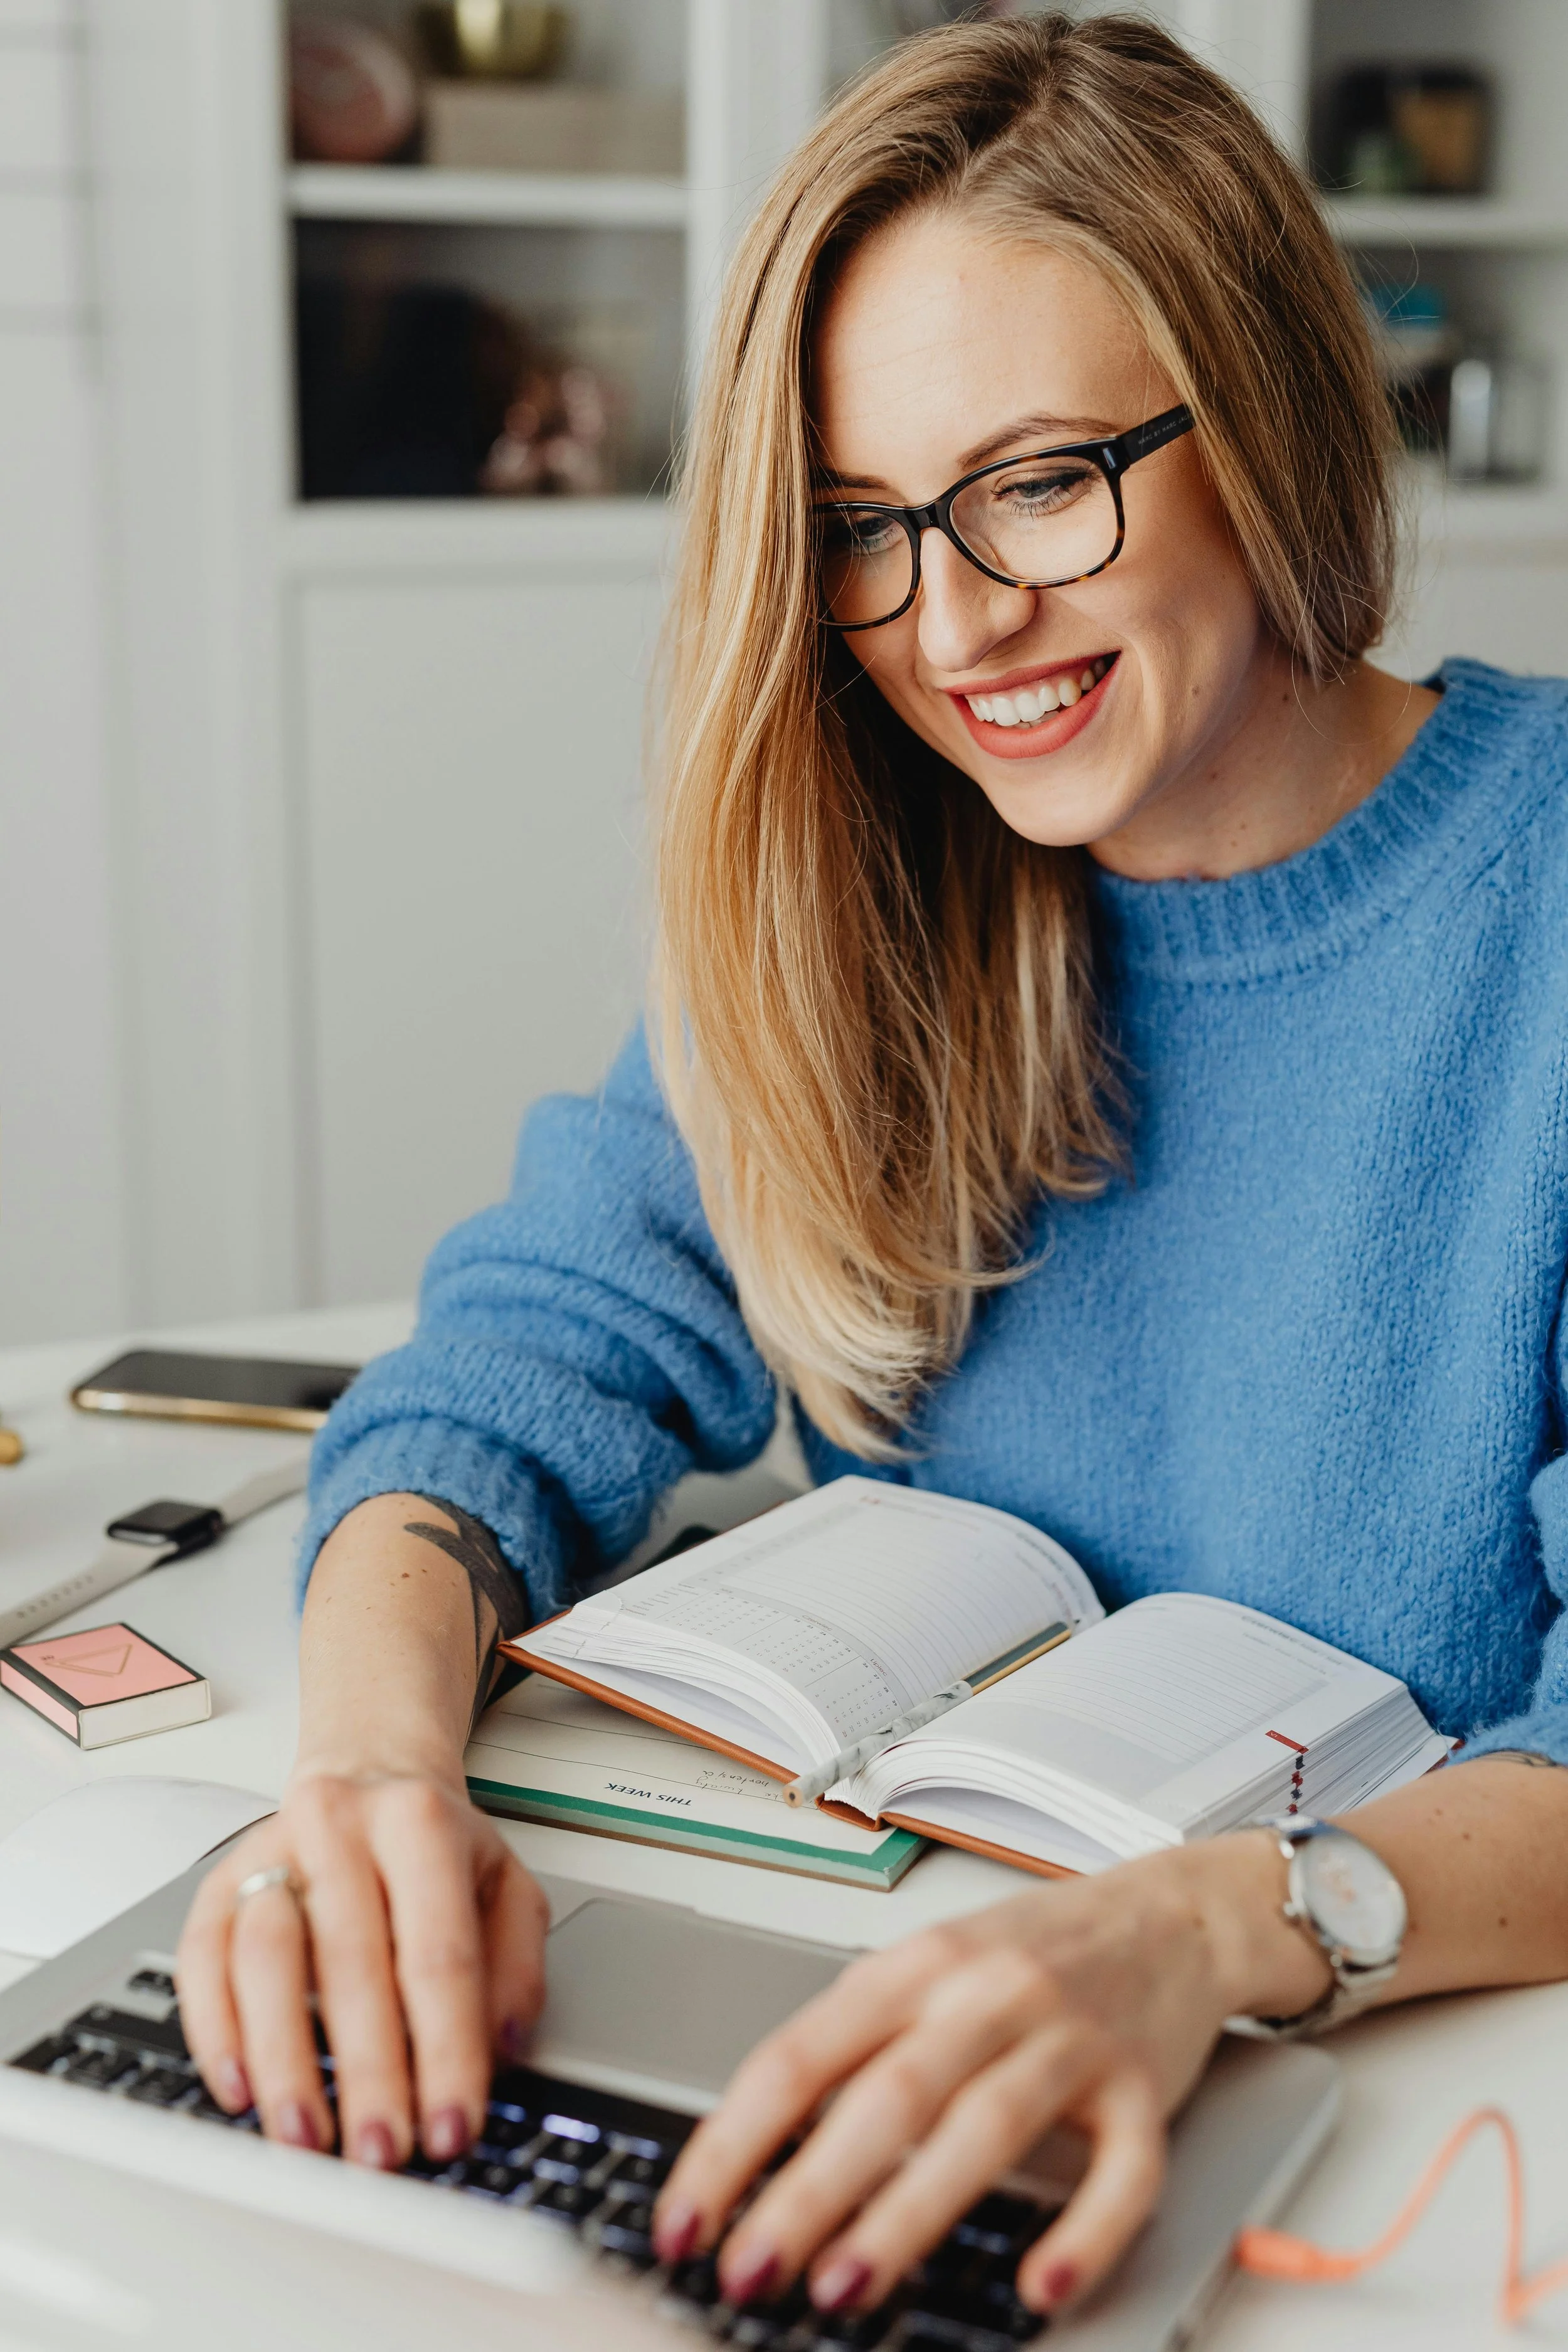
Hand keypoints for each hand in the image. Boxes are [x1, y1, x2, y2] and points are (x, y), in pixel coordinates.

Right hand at [176, 1769, 548, 2167]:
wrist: (367, 1766)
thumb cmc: (435, 1844)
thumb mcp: (506, 1883)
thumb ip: (516, 1965)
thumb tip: (500, 2049)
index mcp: (420, 1824)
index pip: (438, 1954)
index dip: (447, 2051)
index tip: (452, 2127)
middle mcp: (340, 1827)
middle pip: (351, 1963)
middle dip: (368, 2074)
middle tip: (380, 2153)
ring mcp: (270, 1850)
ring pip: (265, 1959)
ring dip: (283, 2062)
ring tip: (307, 2138)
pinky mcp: (218, 1880)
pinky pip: (201, 1960)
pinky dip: (215, 2032)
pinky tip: (239, 2090)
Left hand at [654, 1837, 1315, 2320]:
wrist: (1170, 1912)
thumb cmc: (1035, 1950)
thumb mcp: (928, 1968)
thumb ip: (856, 2044)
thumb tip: (755, 2153)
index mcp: (915, 1966)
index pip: (800, 2055)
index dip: (732, 2142)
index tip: (684, 2220)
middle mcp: (986, 1994)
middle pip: (885, 2096)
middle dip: (806, 2191)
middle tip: (748, 2269)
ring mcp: (1068, 2038)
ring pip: (983, 2127)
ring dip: (909, 2213)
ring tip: (844, 2286)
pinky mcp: (1144, 2088)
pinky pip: (1120, 2170)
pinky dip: (1081, 2232)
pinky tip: (1038, 2285)